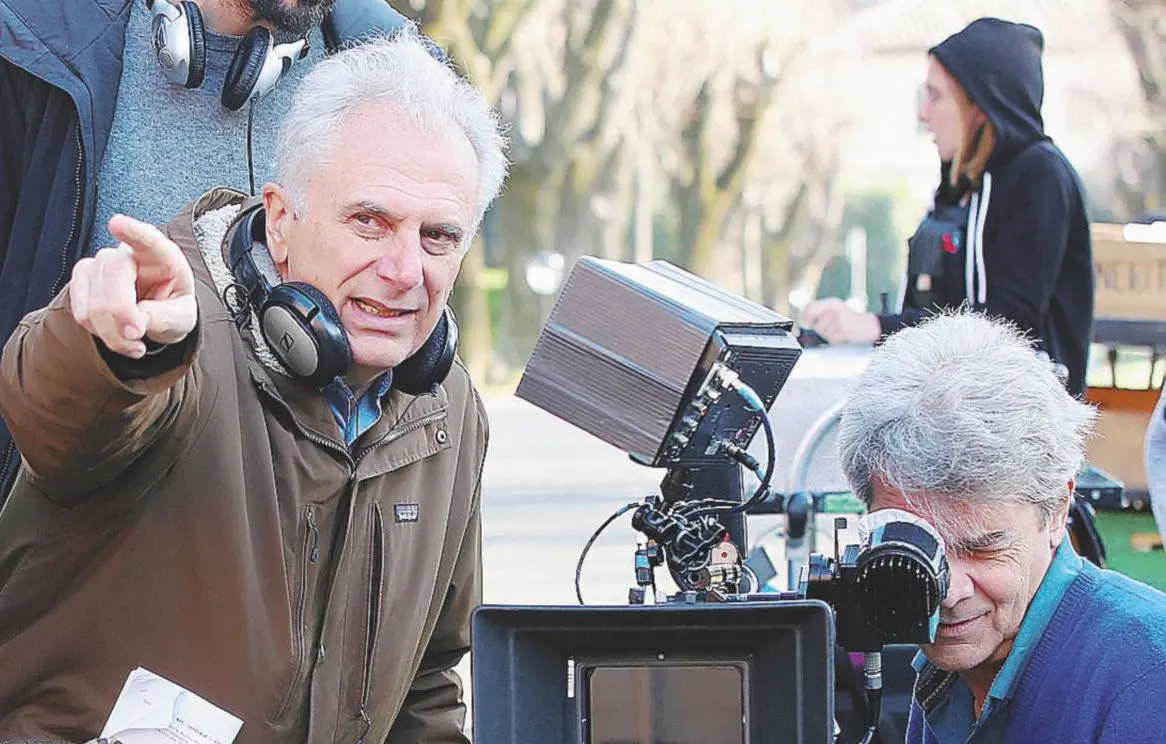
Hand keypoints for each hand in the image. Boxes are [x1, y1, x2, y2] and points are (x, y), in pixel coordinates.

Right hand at [70, 214, 196, 357]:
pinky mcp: (83, 280)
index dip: (132, 231)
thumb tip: (134, 323)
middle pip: (113, 274)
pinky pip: (81, 311)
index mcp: (162, 256)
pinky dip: (98, 332)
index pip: (147, 239)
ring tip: (135, 345)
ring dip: (111, 332)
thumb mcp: (181, 317)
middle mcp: (128, 254)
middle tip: (137, 340)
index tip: (117, 223)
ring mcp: (101, 264)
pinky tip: (118, 338)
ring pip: (93, 299)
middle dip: (121, 313)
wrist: (157, 314)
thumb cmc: (172, 308)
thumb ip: (162, 317)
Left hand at [800, 298, 880, 344]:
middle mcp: (834, 309)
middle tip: (828, 327)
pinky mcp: (843, 329)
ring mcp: (838, 319)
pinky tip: (843, 334)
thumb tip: (804, 318)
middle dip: (819, 328)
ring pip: (823, 332)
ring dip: (828, 335)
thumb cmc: (850, 320)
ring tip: (838, 331)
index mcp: (831, 303)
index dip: (805, 317)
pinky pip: (831, 338)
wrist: (869, 326)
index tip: (806, 322)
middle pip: (815, 323)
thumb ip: (820, 311)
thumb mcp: (835, 309)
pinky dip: (836, 339)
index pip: (810, 308)